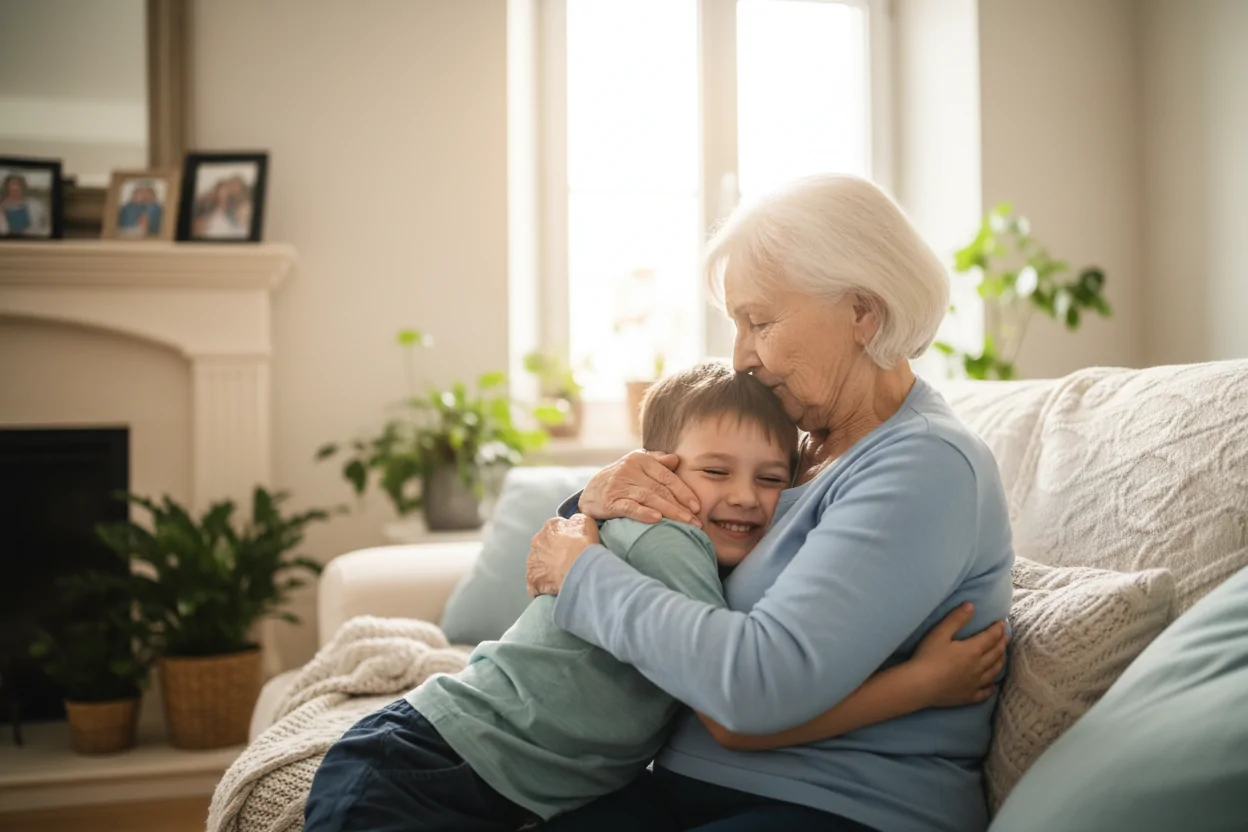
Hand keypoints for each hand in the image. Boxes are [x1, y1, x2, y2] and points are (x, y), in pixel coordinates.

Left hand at [526, 514, 601, 597]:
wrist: (578, 571)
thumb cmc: (583, 548)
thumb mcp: (586, 523)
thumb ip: (577, 519)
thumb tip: (573, 521)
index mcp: (551, 526)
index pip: (557, 528)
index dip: (567, 537)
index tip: (573, 545)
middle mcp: (537, 541)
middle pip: (545, 545)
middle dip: (555, 552)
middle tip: (568, 560)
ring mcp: (533, 561)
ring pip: (539, 563)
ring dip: (548, 568)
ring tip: (562, 574)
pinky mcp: (532, 579)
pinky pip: (536, 582)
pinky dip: (543, 585)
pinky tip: (554, 587)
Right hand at [579, 450, 701, 526]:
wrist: (590, 491)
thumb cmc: (621, 480)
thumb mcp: (637, 465)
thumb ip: (656, 461)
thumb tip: (676, 459)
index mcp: (640, 459)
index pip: (667, 476)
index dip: (684, 492)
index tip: (697, 507)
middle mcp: (629, 469)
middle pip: (660, 489)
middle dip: (680, 507)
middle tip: (695, 522)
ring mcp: (618, 485)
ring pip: (649, 498)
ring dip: (669, 512)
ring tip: (684, 524)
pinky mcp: (609, 501)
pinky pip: (629, 507)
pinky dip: (644, 514)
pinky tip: (657, 520)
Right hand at [910, 604, 1007, 707]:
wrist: (919, 685)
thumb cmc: (928, 657)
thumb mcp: (940, 633)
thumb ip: (956, 619)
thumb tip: (971, 605)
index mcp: (972, 650)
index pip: (990, 637)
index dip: (997, 629)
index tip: (1001, 623)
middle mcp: (978, 667)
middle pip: (995, 654)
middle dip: (1002, 643)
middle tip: (1006, 637)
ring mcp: (974, 683)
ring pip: (994, 672)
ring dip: (1000, 662)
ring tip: (1003, 656)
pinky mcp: (968, 697)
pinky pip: (984, 693)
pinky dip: (991, 688)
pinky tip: (993, 686)